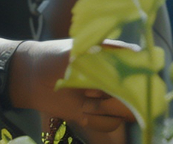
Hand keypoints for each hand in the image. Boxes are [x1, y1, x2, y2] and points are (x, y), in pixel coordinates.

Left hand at [13, 39, 134, 132]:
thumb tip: (136, 51)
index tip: (125, 81)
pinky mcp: (96, 113)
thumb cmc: (55, 56)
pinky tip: (83, 113)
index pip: (141, 68)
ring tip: (86, 103)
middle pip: (137, 94)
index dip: (137, 77)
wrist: (30, 77)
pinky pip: (111, 123)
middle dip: (119, 99)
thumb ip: (107, 50)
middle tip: (94, 93)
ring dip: (107, 110)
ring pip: (126, 112)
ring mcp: (106, 96)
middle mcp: (115, 78)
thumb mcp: (80, 50)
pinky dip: (99, 121)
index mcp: (116, 58)